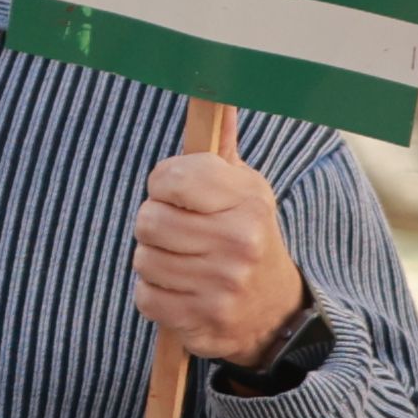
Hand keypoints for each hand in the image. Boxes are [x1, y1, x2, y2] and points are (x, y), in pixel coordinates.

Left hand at [131, 143, 306, 366]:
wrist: (274, 310)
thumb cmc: (246, 237)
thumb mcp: (244, 189)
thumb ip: (221, 148)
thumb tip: (216, 98)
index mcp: (247, 199)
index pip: (171, 178)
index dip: (162, 184)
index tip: (175, 193)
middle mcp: (239, 241)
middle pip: (148, 220)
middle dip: (154, 226)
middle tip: (178, 233)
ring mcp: (222, 284)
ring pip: (143, 259)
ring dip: (153, 261)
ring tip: (181, 262)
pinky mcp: (204, 320)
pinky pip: (145, 297)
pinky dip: (154, 294)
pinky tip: (180, 290)